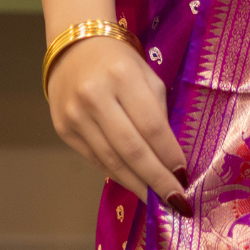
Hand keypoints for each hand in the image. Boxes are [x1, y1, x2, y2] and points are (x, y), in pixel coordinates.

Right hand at [47, 36, 190, 210]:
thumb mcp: (146, 75)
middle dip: (156, 180)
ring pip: (111, 161)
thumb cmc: (118, 61)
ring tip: (158, 200)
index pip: (151, 126)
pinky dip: (117, 174)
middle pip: (131, 149)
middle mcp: (94, 97)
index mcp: (122, 77)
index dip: (169, 155)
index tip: (185, 176)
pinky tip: (135, 184)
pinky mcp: (63, 130)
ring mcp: (75, 116)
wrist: (73, 47)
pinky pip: (95, 159)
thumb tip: (170, 156)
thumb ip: (158, 111)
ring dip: (137, 185)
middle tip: (176, 201)